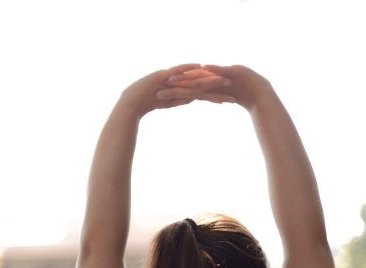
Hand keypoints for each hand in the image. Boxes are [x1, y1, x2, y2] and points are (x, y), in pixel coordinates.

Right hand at [116, 64, 232, 117]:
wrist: (131, 103)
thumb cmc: (146, 103)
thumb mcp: (167, 102)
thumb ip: (179, 98)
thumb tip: (193, 98)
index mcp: (180, 87)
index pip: (200, 91)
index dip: (215, 93)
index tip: (229, 97)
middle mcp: (178, 80)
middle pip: (200, 83)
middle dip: (217, 85)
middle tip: (234, 85)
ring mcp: (171, 78)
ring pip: (192, 77)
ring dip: (207, 76)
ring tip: (222, 78)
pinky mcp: (162, 76)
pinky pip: (177, 70)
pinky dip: (187, 68)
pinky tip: (199, 66)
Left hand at [163, 64, 273, 110]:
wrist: (261, 96)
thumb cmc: (244, 97)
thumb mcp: (223, 97)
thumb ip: (211, 95)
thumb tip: (196, 96)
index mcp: (211, 84)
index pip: (191, 87)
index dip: (177, 89)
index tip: (162, 94)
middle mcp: (215, 77)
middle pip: (194, 80)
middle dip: (177, 84)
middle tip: (161, 87)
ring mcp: (224, 75)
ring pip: (204, 76)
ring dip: (190, 77)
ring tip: (175, 78)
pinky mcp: (235, 72)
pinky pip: (223, 71)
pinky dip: (215, 69)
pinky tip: (205, 67)